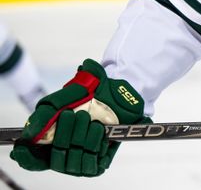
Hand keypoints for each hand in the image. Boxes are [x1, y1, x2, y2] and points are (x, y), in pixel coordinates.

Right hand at [11, 58, 149, 176]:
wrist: (118, 93)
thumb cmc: (89, 95)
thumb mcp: (64, 97)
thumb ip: (45, 114)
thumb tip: (29, 133)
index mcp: (49, 140)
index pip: (32, 160)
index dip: (27, 157)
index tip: (26, 146)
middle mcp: (64, 152)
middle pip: (55, 157)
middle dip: (65, 135)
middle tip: (77, 115)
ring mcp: (80, 159)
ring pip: (73, 161)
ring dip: (83, 138)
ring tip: (93, 121)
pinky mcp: (98, 163)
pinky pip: (92, 164)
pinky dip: (97, 146)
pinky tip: (102, 132)